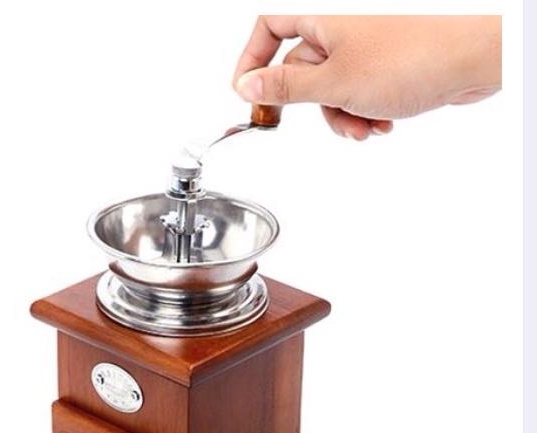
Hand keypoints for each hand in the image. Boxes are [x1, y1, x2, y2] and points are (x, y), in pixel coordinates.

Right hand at [233, 16, 501, 139]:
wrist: (471, 61)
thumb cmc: (411, 58)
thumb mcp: (335, 83)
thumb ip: (287, 87)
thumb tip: (247, 86)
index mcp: (322, 20)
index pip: (269, 28)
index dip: (252, 59)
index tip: (246, 92)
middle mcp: (340, 30)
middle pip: (302, 71)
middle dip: (316, 107)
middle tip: (330, 122)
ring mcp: (361, 48)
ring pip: (330, 90)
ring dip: (342, 116)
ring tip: (365, 126)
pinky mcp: (381, 66)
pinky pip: (355, 93)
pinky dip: (363, 112)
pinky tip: (382, 121)